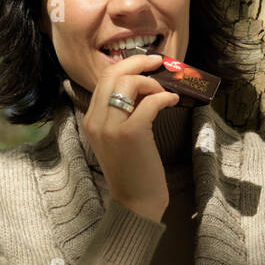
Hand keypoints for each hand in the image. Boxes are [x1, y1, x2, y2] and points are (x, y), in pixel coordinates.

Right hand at [83, 52, 179, 221]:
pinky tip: (174, 101)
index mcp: (91, 119)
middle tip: (158, 62)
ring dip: (152, 83)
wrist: (135, 203)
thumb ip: (122, 114)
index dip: (126, 66)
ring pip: (129, 84)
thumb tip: (144, 88)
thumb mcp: (119, 139)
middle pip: (113, 74)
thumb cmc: (133, 172)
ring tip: (165, 92)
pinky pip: (149, 102)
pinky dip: (165, 97)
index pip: (103, 80)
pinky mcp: (131, 134)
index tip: (145, 64)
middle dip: (138, 63)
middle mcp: (96, 120)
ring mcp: (111, 127)